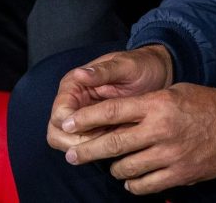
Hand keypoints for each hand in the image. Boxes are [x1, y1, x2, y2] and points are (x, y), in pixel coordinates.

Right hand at [48, 46, 174, 145]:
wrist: (159, 74)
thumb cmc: (141, 66)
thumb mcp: (126, 66)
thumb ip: (103, 72)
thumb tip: (79, 74)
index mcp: (74, 85)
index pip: (59, 115)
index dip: (74, 127)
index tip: (99, 128)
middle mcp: (72, 102)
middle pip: (57, 133)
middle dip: (78, 142)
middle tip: (107, 139)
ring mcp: (82, 117)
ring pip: (68, 143)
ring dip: (87, 148)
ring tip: (115, 140)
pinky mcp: (93, 128)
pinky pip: (85, 146)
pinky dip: (98, 149)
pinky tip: (118, 143)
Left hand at [60, 83, 215, 194]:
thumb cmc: (205, 104)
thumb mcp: (174, 92)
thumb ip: (145, 105)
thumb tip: (114, 117)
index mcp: (157, 104)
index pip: (112, 111)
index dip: (86, 118)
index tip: (67, 123)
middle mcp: (159, 129)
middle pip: (112, 143)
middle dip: (86, 151)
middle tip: (72, 155)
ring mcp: (169, 154)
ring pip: (126, 168)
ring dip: (115, 168)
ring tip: (113, 164)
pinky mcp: (178, 174)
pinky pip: (145, 185)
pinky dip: (133, 184)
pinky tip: (131, 179)